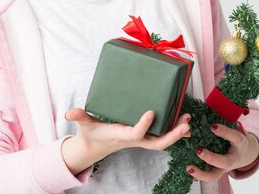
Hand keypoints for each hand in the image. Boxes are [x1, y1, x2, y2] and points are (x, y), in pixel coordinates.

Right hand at [62, 108, 190, 174]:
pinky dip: (175, 130)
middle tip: (185, 124)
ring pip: (163, 141)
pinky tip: (185, 122)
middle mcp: (135, 139)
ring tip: (188, 119)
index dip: (144, 125)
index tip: (151, 112)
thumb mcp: (84, 124)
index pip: (135, 134)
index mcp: (122, 135)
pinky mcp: (145, 136)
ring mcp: (142, 139)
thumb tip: (70, 112)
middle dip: (172, 135)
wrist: (95, 146)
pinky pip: (162, 136)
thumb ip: (79, 116)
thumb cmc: (91, 133)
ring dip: (177, 131)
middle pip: (157, 143)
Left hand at [186, 123, 258, 180]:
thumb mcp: (237, 128)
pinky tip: (188, 169)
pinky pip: (208, 176)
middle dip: (211, 157)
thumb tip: (220, 104)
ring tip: (189, 167)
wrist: (245, 155)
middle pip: (224, 162)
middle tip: (198, 150)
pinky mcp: (217, 173)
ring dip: (201, 173)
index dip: (224, 132)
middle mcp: (233, 158)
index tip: (213, 126)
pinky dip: (197, 175)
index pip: (234, 137)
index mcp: (240, 143)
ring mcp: (224, 168)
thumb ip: (228, 121)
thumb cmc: (236, 138)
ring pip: (214, 175)